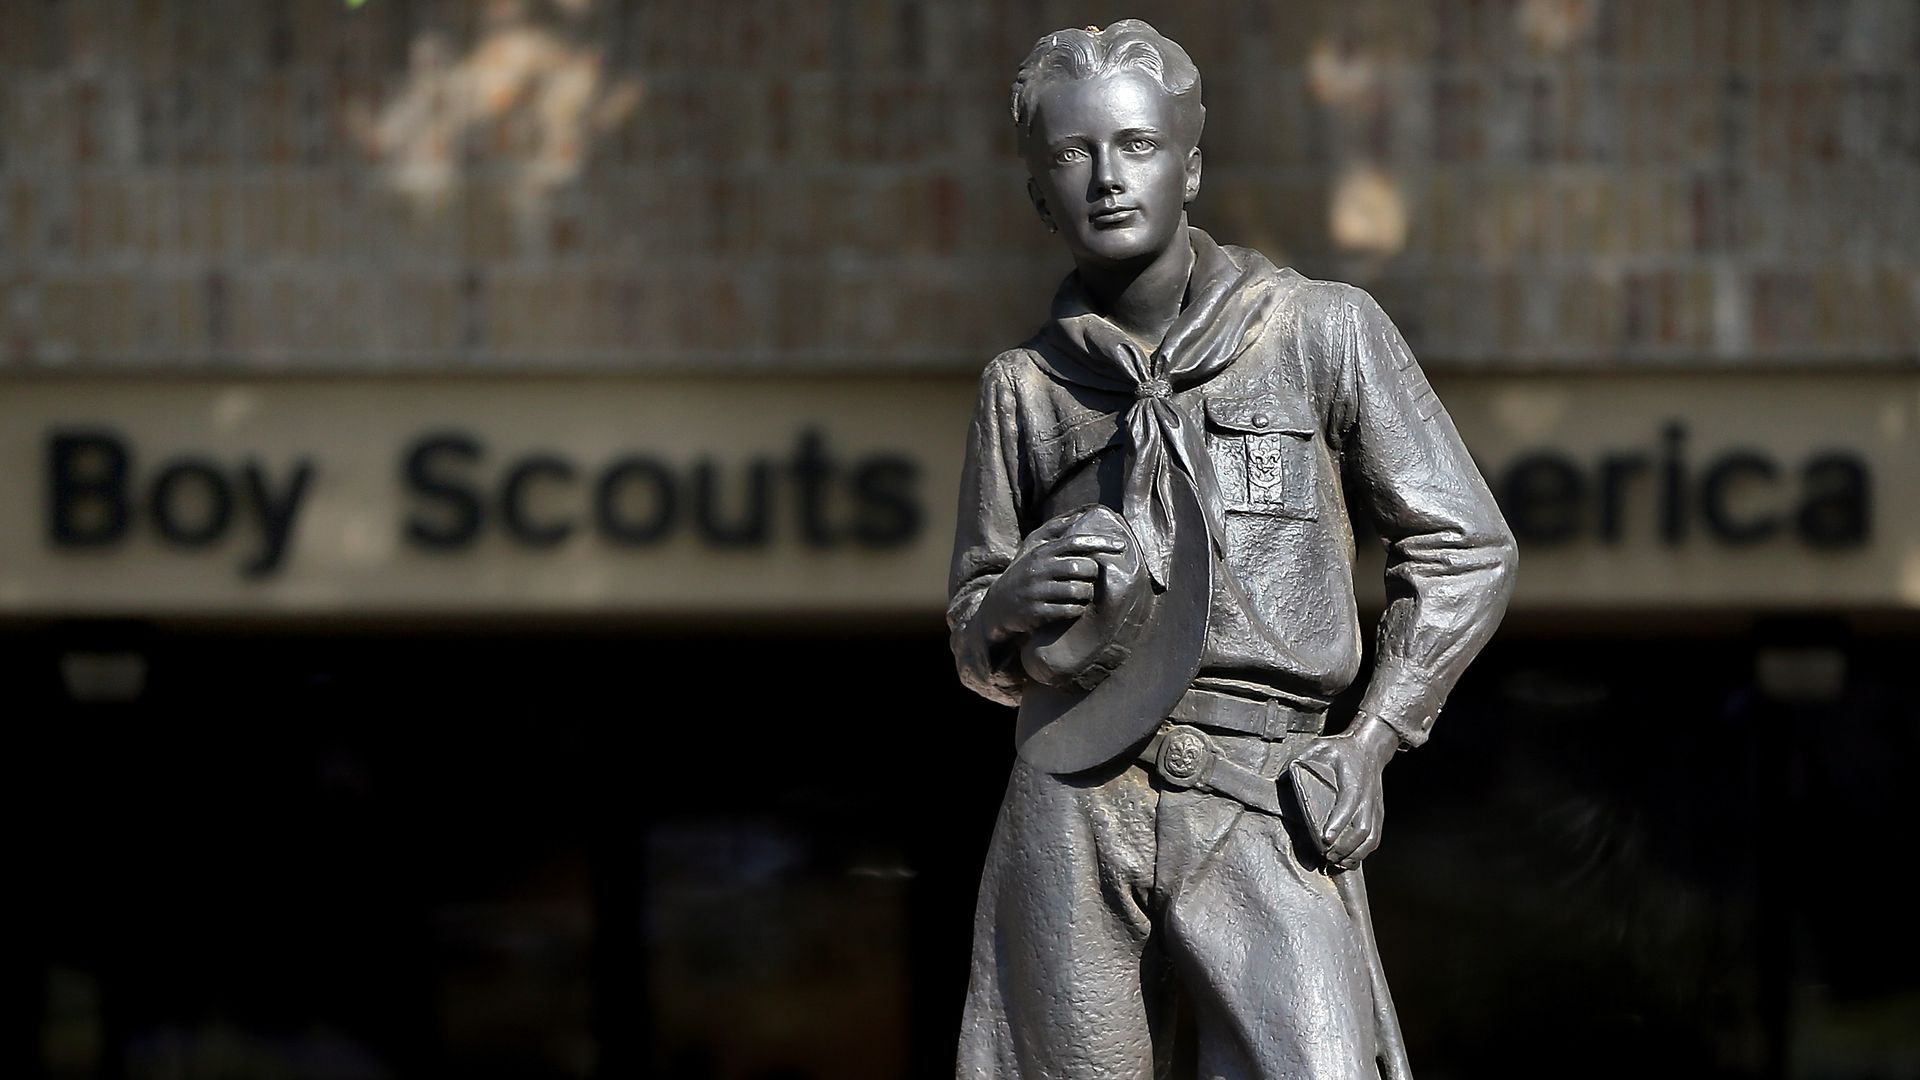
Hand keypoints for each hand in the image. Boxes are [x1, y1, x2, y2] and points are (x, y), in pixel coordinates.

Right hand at [978, 521, 1126, 641]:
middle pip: (1082, 568)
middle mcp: (1039, 569)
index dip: (1102, 543)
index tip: (1122, 545)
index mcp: (1042, 552)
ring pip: (1079, 590)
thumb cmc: (1023, 573)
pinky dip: (1077, 609)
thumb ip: (1055, 530)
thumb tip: (1082, 513)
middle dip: (1093, 575)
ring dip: (1087, 594)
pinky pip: (1070, 610)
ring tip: (1083, 595)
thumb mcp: (1032, 548)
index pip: (1077, 542)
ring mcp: (1037, 591)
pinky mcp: (1037, 611)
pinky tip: (1074, 607)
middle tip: (1090, 579)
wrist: (996, 606)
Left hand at [1294, 715, 1398, 869]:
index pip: (1348, 805)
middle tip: (1326, 856)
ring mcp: (1375, 807)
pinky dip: (1364, 852)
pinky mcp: (1378, 813)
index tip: (1325, 839)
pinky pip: (1375, 837)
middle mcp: (1368, 797)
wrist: (1370, 747)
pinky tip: (1349, 860)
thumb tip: (1281, 779)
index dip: (1338, 823)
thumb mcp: (1320, 747)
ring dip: (1355, 854)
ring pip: (1371, 837)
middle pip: (1362, 829)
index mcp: (1353, 781)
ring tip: (1336, 863)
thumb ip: (1301, 761)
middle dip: (1345, 847)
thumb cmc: (1342, 749)